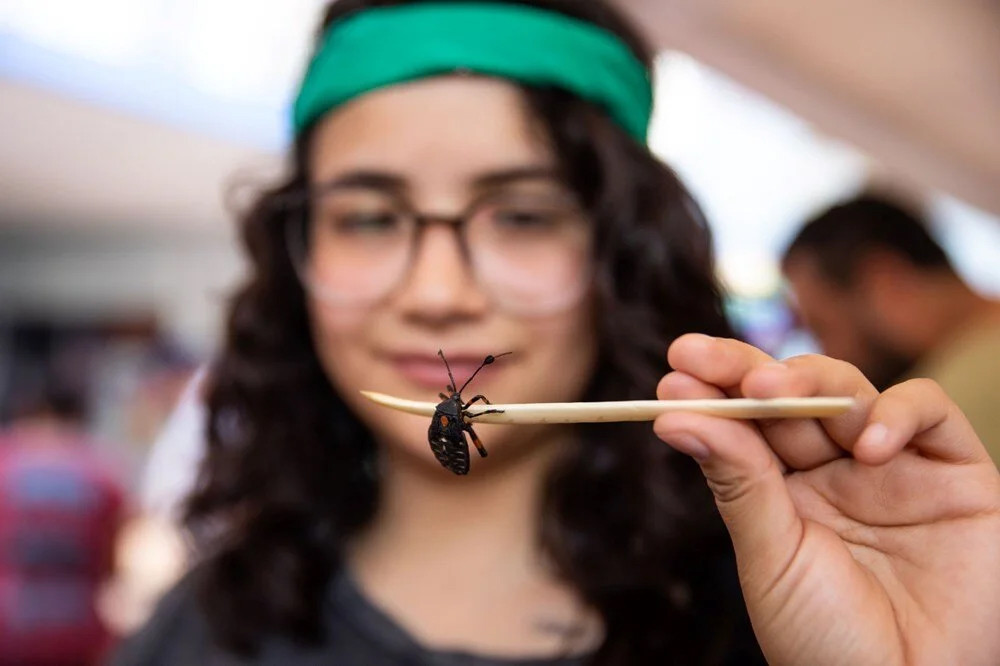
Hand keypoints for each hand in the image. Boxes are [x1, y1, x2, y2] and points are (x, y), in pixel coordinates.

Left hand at [654, 334, 999, 665]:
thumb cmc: (830, 642)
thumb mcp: (773, 558)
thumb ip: (738, 481)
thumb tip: (673, 416)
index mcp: (784, 490)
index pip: (746, 421)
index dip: (714, 390)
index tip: (674, 370)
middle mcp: (836, 470)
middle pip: (790, 394)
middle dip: (743, 371)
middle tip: (695, 356)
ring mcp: (895, 466)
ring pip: (849, 390)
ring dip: (808, 381)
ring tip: (770, 392)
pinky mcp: (956, 472)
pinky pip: (929, 412)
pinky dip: (897, 413)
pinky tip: (866, 446)